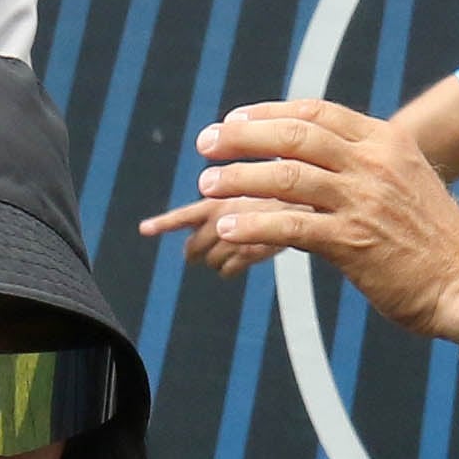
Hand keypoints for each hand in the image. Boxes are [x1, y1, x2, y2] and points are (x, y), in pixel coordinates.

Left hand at [135, 195, 283, 279]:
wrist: (312, 202)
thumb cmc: (282, 195)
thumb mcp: (248, 188)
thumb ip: (222, 201)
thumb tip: (202, 218)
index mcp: (218, 200)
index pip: (184, 215)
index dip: (163, 223)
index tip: (146, 229)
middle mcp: (223, 219)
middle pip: (193, 247)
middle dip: (196, 250)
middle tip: (206, 248)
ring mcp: (236, 238)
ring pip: (210, 261)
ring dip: (216, 260)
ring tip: (234, 246)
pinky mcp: (250, 254)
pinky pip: (228, 270)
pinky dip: (231, 269)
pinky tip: (242, 258)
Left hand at [149, 101, 458, 344]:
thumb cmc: (432, 241)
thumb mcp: (404, 185)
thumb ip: (364, 168)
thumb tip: (316, 163)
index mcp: (388, 143)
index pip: (319, 114)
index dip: (270, 114)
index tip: (235, 118)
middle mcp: (376, 164)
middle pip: (296, 137)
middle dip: (244, 138)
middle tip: (206, 143)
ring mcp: (363, 201)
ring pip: (286, 177)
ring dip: (238, 179)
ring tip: (206, 184)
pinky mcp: (351, 241)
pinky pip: (289, 225)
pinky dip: (251, 224)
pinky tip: (226, 226)